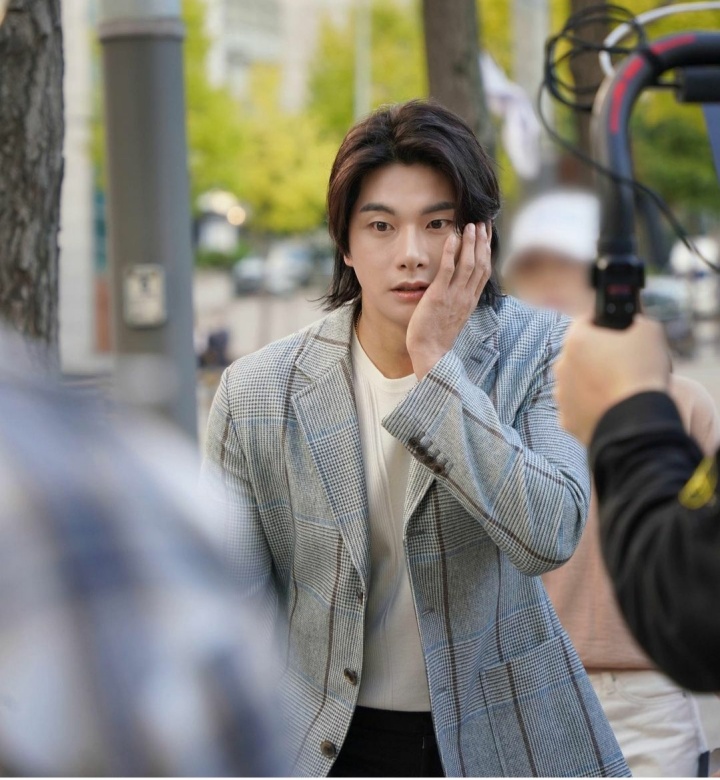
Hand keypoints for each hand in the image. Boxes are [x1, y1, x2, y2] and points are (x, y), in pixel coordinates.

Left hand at [406, 221, 491, 378]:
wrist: (430, 352)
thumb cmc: (437, 337)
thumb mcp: (453, 316)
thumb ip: (457, 300)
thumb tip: (457, 288)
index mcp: (470, 300)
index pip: (484, 270)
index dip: (487, 250)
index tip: (487, 234)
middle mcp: (466, 296)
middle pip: (480, 263)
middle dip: (483, 241)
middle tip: (483, 222)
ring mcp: (454, 296)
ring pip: (468, 264)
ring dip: (471, 243)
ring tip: (471, 225)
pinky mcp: (439, 296)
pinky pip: (448, 270)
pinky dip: (452, 252)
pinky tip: (453, 237)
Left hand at [554, 314, 670, 444]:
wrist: (637, 423)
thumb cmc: (642, 373)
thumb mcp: (650, 331)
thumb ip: (636, 322)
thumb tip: (634, 324)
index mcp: (576, 340)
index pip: (585, 322)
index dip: (603, 323)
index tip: (617, 331)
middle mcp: (562, 366)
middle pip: (579, 355)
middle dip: (597, 356)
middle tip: (622, 364)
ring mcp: (562, 395)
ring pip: (576, 383)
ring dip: (592, 383)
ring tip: (619, 390)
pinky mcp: (567, 420)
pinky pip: (579, 408)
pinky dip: (592, 408)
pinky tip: (612, 409)